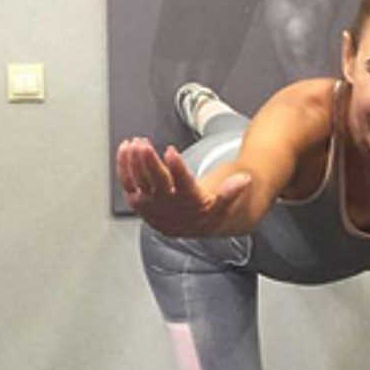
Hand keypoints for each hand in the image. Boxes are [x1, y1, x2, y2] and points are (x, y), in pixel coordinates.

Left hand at [116, 137, 250, 236]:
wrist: (192, 226)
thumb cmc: (209, 211)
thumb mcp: (226, 205)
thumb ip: (233, 192)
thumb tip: (244, 180)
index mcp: (190, 206)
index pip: (183, 187)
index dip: (176, 169)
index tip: (171, 152)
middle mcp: (168, 207)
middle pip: (157, 183)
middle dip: (149, 163)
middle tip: (144, 144)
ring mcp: (151, 205)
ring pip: (139, 183)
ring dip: (134, 162)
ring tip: (135, 143)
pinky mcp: (139, 201)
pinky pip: (128, 183)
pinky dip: (124, 166)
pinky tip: (125, 149)